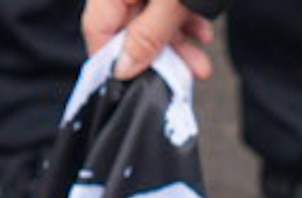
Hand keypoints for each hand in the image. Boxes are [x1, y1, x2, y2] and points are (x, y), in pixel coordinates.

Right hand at [83, 0, 217, 82]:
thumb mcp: (170, 2)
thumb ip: (147, 35)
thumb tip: (124, 69)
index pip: (97, 30)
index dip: (113, 62)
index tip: (131, 86)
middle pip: (129, 27)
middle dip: (160, 56)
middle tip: (181, 77)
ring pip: (153, 19)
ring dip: (178, 44)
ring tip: (201, 64)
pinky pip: (168, 5)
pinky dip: (186, 21)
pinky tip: (204, 34)